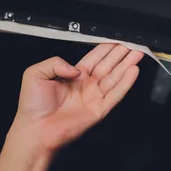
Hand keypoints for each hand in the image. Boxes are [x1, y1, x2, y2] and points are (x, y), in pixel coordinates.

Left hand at [9, 43, 143, 153]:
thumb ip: (56, 63)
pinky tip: (133, 71)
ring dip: (127, 65)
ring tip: (138, 53)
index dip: (107, 48)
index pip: (95, 58)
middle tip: (134, 44)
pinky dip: (126, 83)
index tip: (118, 40)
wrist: (34, 130)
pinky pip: (115, 94)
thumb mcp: (35, 73)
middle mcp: (86, 85)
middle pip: (109, 65)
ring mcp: (94, 97)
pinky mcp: (99, 110)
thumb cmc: (32, 105)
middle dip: (122, 54)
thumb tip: (77, 69)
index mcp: (73, 75)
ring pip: (115, 78)